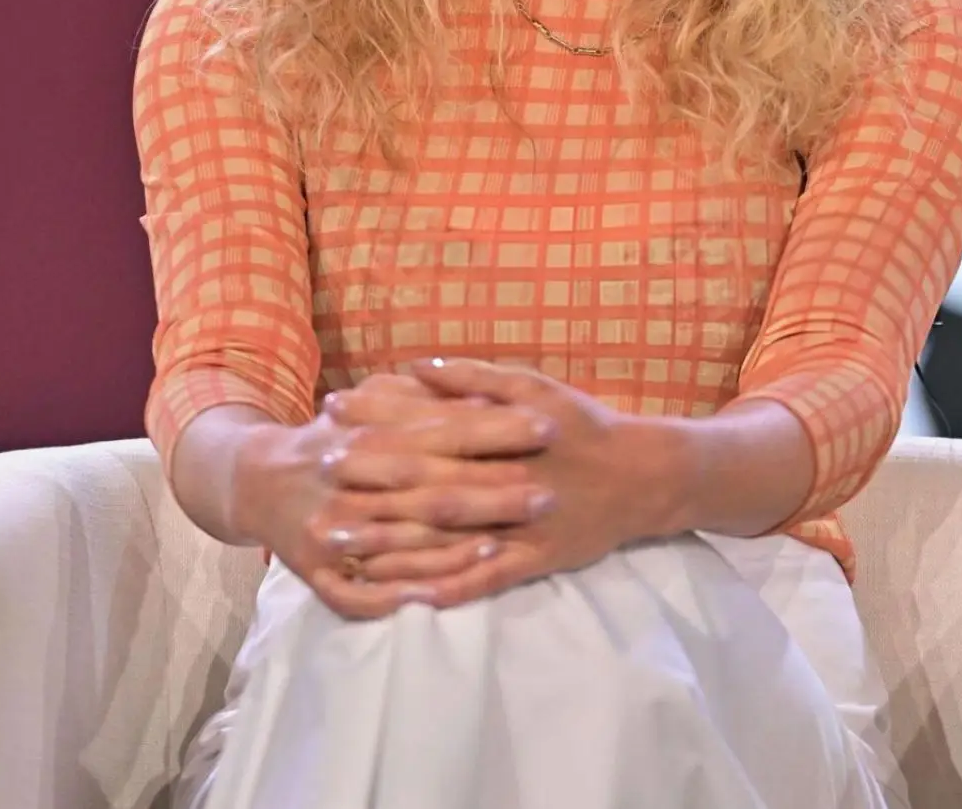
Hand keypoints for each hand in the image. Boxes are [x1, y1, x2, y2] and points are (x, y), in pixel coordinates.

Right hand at [232, 371, 557, 618]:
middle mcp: (350, 482)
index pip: (443, 430)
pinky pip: (368, 592)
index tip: (547, 428)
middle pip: (431, 489)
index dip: (496, 429)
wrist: (260, 482)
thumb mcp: (373, 402)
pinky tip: (446, 590)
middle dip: (493, 493)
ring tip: (509, 544)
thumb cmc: (336, 435)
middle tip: (547, 496)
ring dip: (458, 547)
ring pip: (404, 544)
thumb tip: (483, 390)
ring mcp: (332, 532)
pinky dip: (408, 592)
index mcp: (369, 433)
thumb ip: (424, 396)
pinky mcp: (320, 575)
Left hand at [339, 358, 680, 608]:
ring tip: (336, 540)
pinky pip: (482, 580)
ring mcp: (520, 523)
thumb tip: (413, 366)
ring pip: (446, 533)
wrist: (643, 476)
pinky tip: (400, 594)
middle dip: (369, 477)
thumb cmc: (582, 424)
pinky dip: (442, 587)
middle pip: (428, 476)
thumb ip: (473, 376)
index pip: (428, 421)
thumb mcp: (534, 385)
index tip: (331, 414)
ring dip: (389, 537)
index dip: (378, 418)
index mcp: (505, 427)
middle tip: (318, 473)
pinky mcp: (534, 562)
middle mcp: (509, 474)